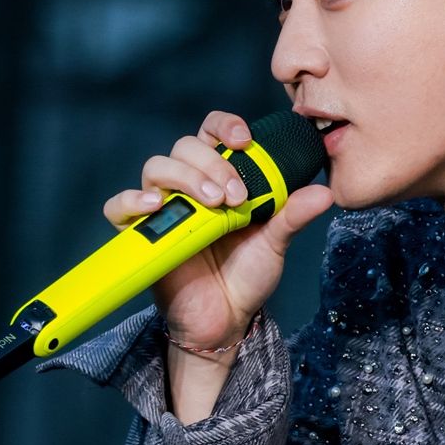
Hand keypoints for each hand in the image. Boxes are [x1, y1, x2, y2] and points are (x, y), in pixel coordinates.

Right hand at [102, 110, 333, 352]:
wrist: (226, 319)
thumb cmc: (247, 274)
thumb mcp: (275, 242)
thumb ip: (294, 215)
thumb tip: (325, 193)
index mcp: (220, 177)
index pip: (213, 132)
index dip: (225, 126)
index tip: (245, 140)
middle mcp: (189, 186)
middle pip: (185, 147)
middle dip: (213, 165)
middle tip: (236, 196)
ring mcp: (163, 208)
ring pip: (156, 167)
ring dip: (186, 178)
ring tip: (214, 205)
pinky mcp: (142, 232)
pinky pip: (119, 206)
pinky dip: (132, 200)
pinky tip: (156, 206)